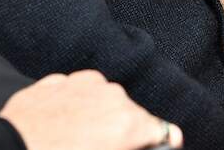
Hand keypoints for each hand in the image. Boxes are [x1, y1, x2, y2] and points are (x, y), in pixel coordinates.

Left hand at [0, 70, 183, 149]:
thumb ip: (132, 145)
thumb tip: (146, 142)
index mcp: (128, 123)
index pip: (164, 131)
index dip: (159, 142)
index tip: (154, 147)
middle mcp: (112, 96)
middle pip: (131, 114)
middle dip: (123, 131)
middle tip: (104, 147)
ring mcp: (83, 83)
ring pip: (104, 100)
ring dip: (98, 116)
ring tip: (77, 139)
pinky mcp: (59, 80)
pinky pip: (77, 93)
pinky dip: (74, 106)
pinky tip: (60, 126)